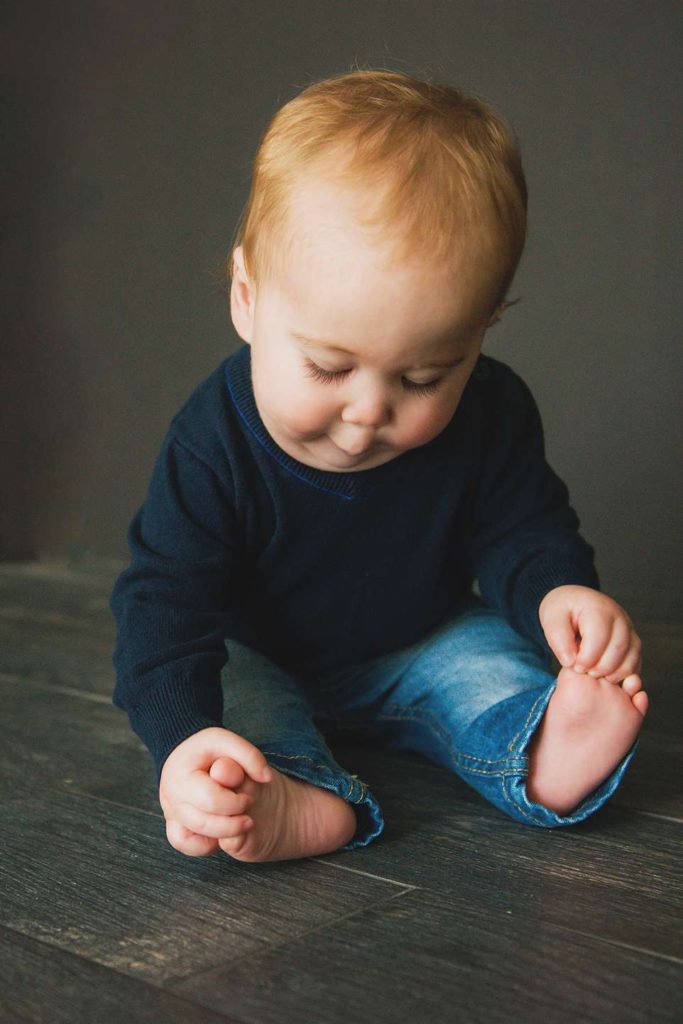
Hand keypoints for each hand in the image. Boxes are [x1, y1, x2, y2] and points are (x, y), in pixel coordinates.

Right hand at [159, 727, 272, 856]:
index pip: (212, 800)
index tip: (248, 799)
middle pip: (202, 823)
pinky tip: (220, 832)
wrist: (189, 755)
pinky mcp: (173, 823)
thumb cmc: (211, 749)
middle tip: (248, 818)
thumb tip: (266, 777)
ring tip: (235, 825)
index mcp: (182, 773)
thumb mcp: (231, 742)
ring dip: (218, 837)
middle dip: (232, 825)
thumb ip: (250, 757)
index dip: (236, 804)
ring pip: (188, 839)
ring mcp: (170, 811)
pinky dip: (202, 844)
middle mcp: (171, 795)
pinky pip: (183, 843)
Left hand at [538, 584, 642, 681]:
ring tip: (594, 674)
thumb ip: (558, 640)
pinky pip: (635, 661)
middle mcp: (619, 617)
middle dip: (600, 668)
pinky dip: (623, 673)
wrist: (574, 601)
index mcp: (598, 608)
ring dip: (613, 673)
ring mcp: (629, 628)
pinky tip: (606, 676)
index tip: (574, 666)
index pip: (599, 638)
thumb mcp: (551, 618)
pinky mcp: (632, 640)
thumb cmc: (563, 610)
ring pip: (630, 656)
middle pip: (618, 649)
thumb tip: (570, 662)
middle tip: (584, 672)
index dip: (586, 658)